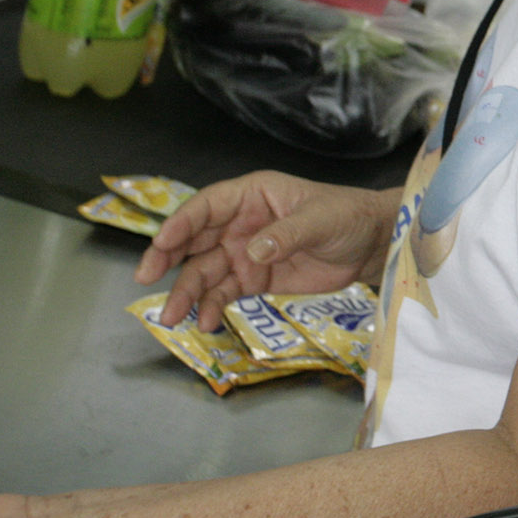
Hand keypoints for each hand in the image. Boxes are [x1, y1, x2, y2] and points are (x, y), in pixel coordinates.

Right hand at [135, 172, 398, 329]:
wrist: (372, 245)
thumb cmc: (348, 217)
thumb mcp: (320, 220)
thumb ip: (286, 234)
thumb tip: (253, 252)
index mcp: (252, 195)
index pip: (207, 206)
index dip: (181, 223)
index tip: (161, 243)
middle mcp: (240, 223)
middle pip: (194, 240)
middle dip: (168, 258)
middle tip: (145, 278)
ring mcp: (245, 253)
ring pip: (205, 271)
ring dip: (187, 292)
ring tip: (173, 317)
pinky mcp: (255, 280)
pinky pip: (225, 293)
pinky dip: (212, 307)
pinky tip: (205, 322)